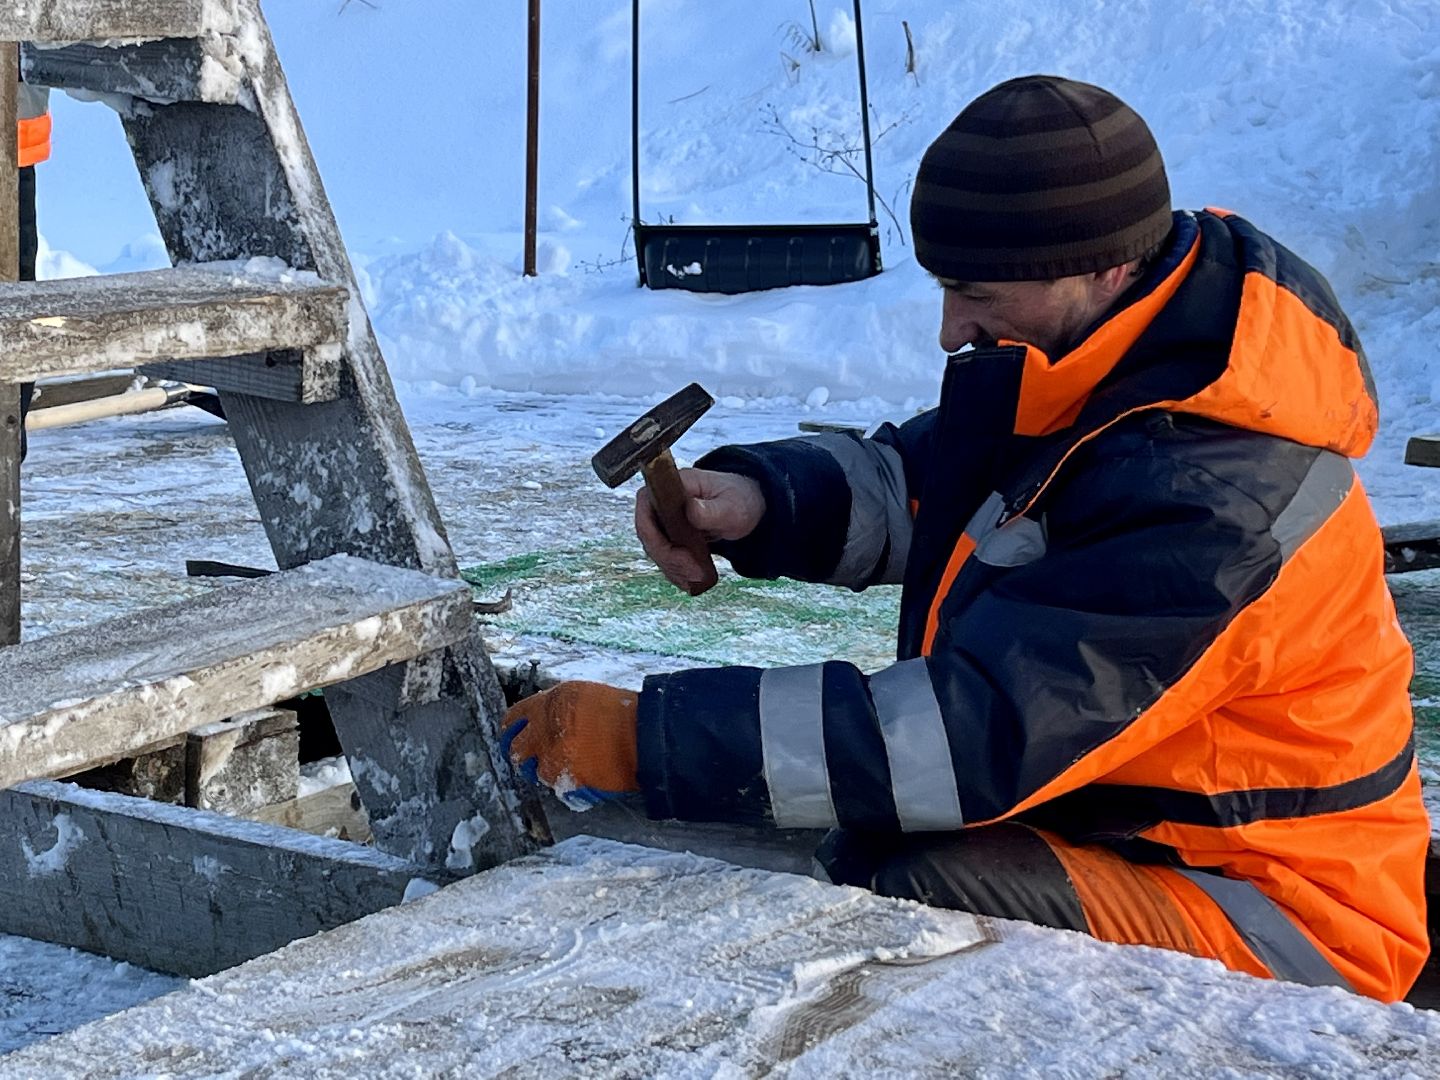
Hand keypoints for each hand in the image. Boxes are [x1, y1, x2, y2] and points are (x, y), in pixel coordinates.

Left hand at [503, 682, 638, 809]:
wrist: (645, 736)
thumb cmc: (622, 714)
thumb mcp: (583, 696)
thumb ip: (556, 708)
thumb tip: (541, 720)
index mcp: (549, 703)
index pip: (512, 719)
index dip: (513, 730)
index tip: (514, 736)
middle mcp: (545, 730)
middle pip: (515, 749)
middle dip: (523, 755)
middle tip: (533, 758)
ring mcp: (553, 757)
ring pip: (533, 772)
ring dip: (545, 771)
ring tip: (565, 766)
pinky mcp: (565, 780)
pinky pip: (554, 787)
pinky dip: (564, 785)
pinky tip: (579, 776)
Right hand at [635, 467, 764, 591]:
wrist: (745, 506)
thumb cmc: (738, 499)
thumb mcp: (731, 506)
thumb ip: (711, 510)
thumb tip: (691, 510)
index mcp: (673, 485)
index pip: (646, 506)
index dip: (654, 533)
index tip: (678, 553)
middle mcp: (662, 501)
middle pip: (648, 533)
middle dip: (669, 558)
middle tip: (694, 574)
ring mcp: (664, 520)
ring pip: (656, 550)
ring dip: (674, 569)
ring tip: (698, 579)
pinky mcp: (670, 537)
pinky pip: (665, 558)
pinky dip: (677, 572)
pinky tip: (692, 582)